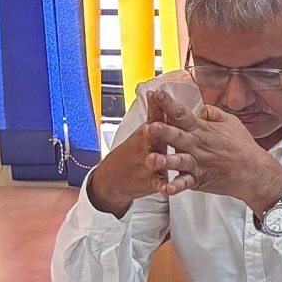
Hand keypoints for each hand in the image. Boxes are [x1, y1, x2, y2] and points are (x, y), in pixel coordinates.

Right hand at [85, 91, 191, 216]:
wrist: (113, 178)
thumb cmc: (132, 151)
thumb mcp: (143, 130)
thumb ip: (155, 112)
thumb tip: (157, 91)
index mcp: (150, 131)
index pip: (158, 116)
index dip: (161, 106)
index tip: (162, 95)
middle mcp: (149, 145)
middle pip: (155, 136)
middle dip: (157, 130)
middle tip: (154, 126)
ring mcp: (149, 163)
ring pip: (156, 160)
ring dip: (158, 159)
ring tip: (158, 158)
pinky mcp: (151, 181)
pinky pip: (159, 184)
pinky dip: (164, 187)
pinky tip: (168, 189)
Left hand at [147, 106, 281, 211]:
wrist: (254, 171)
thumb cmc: (243, 146)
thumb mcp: (230, 121)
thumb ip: (212, 113)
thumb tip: (199, 109)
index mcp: (202, 129)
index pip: (182, 113)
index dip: (168, 103)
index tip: (155, 93)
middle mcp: (196, 145)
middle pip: (177, 136)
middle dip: (163, 131)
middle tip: (151, 127)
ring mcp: (196, 163)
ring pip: (177, 161)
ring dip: (165, 160)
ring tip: (152, 160)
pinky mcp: (198, 179)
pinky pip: (185, 183)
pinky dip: (176, 187)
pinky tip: (166, 189)